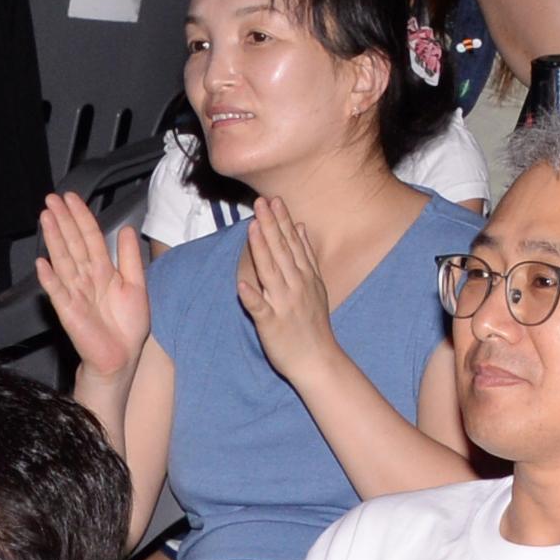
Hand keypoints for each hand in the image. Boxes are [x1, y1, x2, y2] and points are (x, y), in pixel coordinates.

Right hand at [34, 193, 151, 379]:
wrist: (122, 356)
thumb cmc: (128, 325)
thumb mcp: (136, 284)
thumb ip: (129, 257)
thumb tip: (126, 228)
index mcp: (103, 270)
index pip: (90, 237)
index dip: (81, 217)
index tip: (71, 198)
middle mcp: (86, 278)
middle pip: (73, 243)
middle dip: (63, 220)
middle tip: (51, 198)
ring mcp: (75, 293)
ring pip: (63, 260)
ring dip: (53, 239)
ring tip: (45, 217)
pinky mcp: (69, 311)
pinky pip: (58, 292)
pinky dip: (49, 278)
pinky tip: (41, 263)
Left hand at [236, 207, 340, 385]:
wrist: (318, 358)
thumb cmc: (314, 323)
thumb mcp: (317, 284)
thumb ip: (307, 256)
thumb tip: (300, 227)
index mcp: (305, 276)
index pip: (291, 244)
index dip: (281, 221)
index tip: (273, 201)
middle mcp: (295, 286)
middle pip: (280, 251)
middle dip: (270, 225)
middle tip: (261, 202)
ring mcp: (284, 304)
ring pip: (270, 272)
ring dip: (261, 249)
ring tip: (253, 227)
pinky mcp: (272, 324)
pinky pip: (260, 309)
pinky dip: (251, 297)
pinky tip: (241, 286)